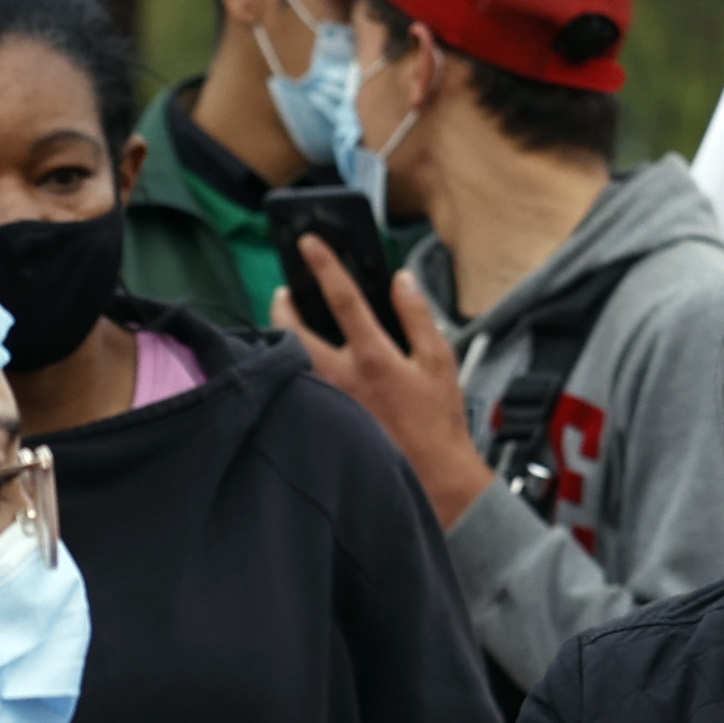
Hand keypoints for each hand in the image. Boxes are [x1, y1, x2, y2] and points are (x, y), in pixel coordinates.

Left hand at [276, 243, 496, 526]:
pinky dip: (292, 371)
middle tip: (284, 291)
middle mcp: (341, 379)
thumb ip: (418, 316)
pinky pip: (296, 389)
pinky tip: (296, 366)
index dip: (325, 264)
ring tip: (289, 325)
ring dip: (284, 338)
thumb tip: (402, 280)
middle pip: (296, 331)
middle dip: (284, 305)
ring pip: (290, 361)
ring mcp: (326, 404)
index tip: (308, 241)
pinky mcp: (320, 424)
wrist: (432, 481)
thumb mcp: (440, 362)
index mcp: (374, 358)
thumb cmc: (438, 425)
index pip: (343, 299)